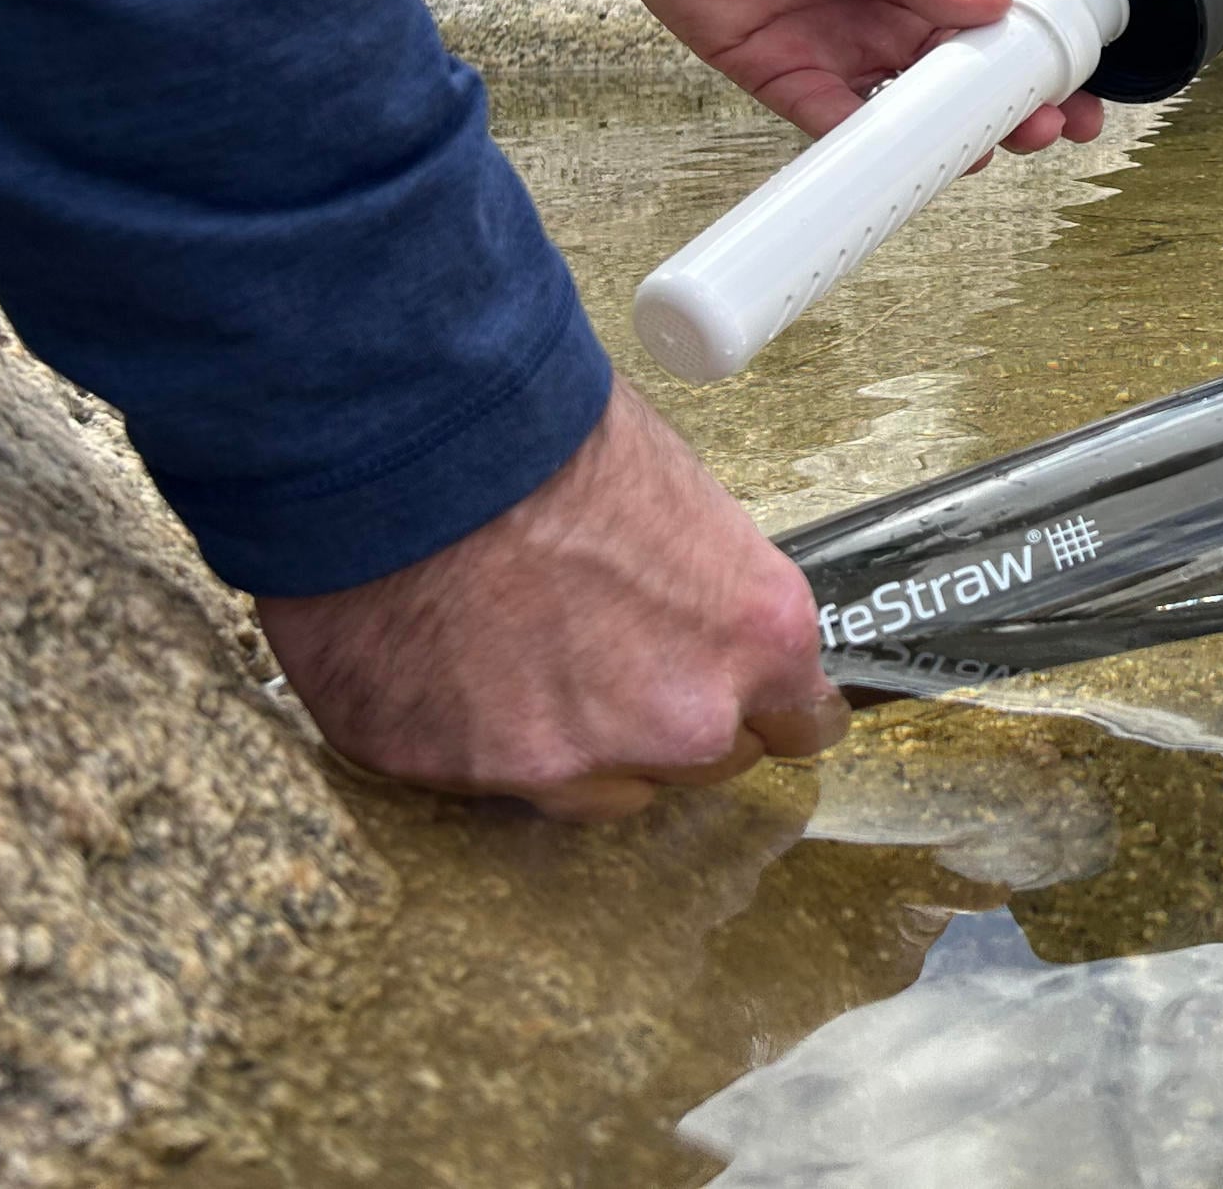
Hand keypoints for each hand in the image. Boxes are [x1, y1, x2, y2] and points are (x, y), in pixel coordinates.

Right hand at [256, 380, 846, 819]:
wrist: (421, 441)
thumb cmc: (554, 435)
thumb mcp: (680, 491)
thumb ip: (706, 586)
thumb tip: (690, 606)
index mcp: (753, 638)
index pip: (802, 721)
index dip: (769, 699)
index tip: (750, 693)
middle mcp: (678, 721)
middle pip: (703, 758)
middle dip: (671, 714)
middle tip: (615, 647)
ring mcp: (569, 765)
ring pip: (601, 786)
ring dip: (581, 740)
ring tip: (525, 653)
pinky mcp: (464, 778)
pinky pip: (491, 774)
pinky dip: (479, 732)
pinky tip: (453, 659)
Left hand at [576, 0, 1105, 152]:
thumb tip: (988, 8)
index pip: (1000, 12)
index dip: (1039, 52)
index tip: (1074, 86)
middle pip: (963, 74)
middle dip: (1007, 107)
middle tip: (1041, 130)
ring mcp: (834, 36)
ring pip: (903, 110)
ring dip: (942, 137)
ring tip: (980, 151)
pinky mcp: (774, 64)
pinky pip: (824, 119)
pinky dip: (859, 148)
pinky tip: (893, 159)